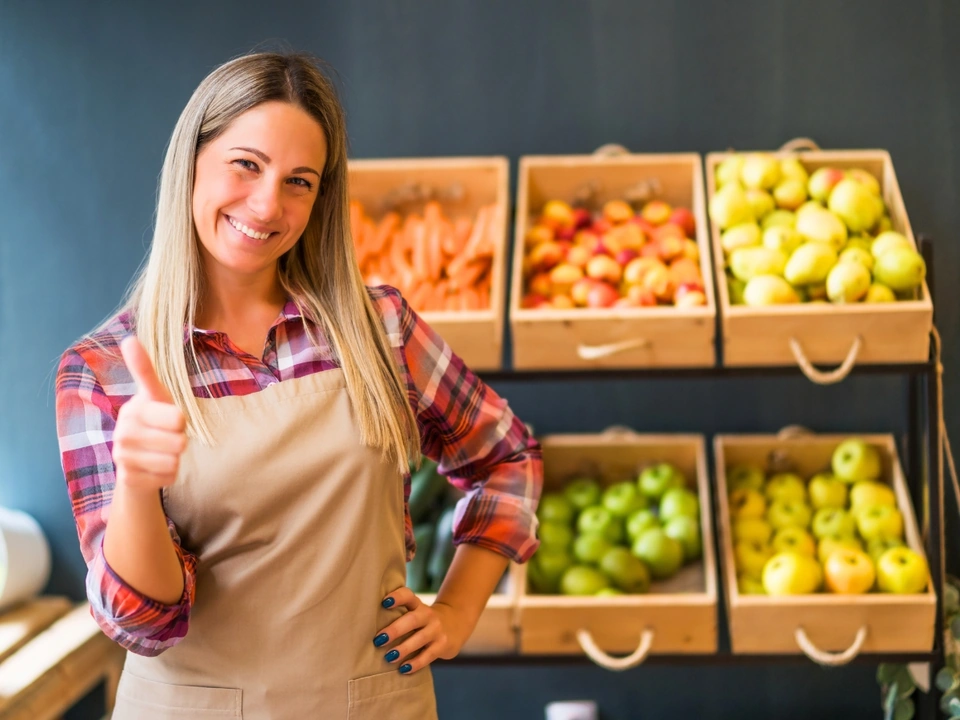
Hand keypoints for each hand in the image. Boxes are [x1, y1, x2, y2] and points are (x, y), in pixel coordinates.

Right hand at [112, 336, 186, 491]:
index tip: (174, 418)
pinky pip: (168, 476)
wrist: (134, 461)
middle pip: (180, 441)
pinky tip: (154, 467)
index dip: (180, 420)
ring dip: (175, 458)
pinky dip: (168, 474)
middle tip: (167, 436)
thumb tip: (128, 338)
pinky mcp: (128, 478)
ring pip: (174, 460)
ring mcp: (122, 455)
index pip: (176, 417)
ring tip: (161, 451)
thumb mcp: (155, 395)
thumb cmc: (153, 421)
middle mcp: (124, 431)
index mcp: (134, 408)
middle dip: (180, 440)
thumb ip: (144, 369)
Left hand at [373, 587, 469, 674]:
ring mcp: (436, 629)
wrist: (454, 625)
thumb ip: (396, 614)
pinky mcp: (442, 645)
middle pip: (412, 619)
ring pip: (420, 638)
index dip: (397, 597)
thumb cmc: (421, 621)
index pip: (408, 595)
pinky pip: (429, 654)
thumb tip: (362, 623)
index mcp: (417, 604)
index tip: (384, 602)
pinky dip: (416, 663)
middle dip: (395, 629)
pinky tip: (403, 669)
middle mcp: (427, 614)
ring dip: (404, 648)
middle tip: (379, 640)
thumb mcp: (413, 612)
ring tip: (389, 657)